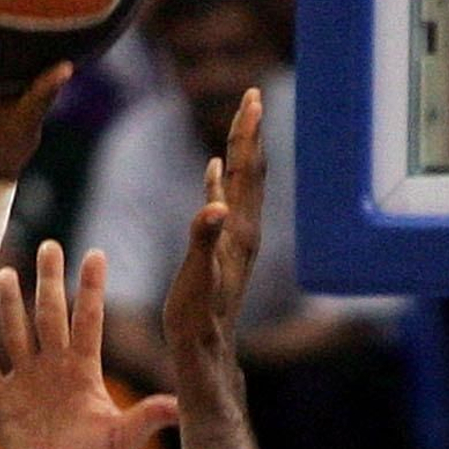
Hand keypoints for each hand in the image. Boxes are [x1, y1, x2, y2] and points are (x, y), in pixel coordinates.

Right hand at [0, 243, 176, 448]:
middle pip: (50, 316)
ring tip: (5, 272)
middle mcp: (55, 369)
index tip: (96, 253)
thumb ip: (146, 418)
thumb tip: (179, 406)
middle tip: (49, 244)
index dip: (90, 288)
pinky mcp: (5, 404)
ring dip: (10, 306)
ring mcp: (28, 383)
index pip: (88, 320)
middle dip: (49, 281)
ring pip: (17, 334)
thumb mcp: (122, 441)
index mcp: (84, 371)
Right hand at [162, 86, 265, 356]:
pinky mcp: (223, 251)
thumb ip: (203, 238)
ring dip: (239, 153)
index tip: (251, 98)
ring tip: (239, 124)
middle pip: (250, 172)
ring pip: (240, 186)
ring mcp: (234, 241)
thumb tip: (213, 205)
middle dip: (249, 133)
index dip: (246, 134)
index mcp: (237, 229)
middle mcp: (243, 231)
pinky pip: (225, 204)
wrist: (206, 353)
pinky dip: (221, 181)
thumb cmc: (197, 318)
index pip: (245, 171)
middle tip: (251, 96)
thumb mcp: (196, 277)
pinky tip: (213, 172)